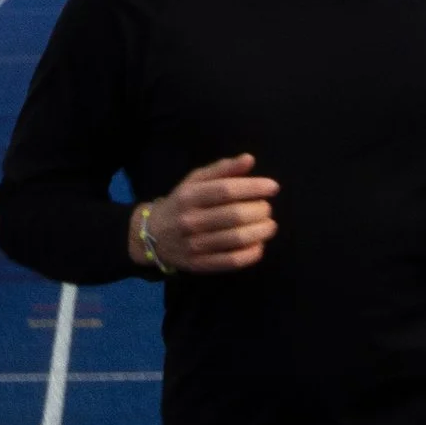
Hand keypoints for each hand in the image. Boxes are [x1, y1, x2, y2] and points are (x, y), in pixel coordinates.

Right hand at [140, 154, 279, 274]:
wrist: (152, 235)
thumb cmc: (181, 203)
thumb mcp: (195, 180)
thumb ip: (223, 169)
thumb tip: (249, 159)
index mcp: (189, 196)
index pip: (226, 190)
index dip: (253, 187)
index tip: (273, 187)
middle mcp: (190, 220)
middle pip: (234, 215)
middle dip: (260, 210)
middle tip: (267, 209)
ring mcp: (194, 245)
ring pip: (236, 239)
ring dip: (261, 231)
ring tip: (269, 225)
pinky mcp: (199, 265)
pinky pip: (231, 261)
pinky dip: (251, 254)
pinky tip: (259, 245)